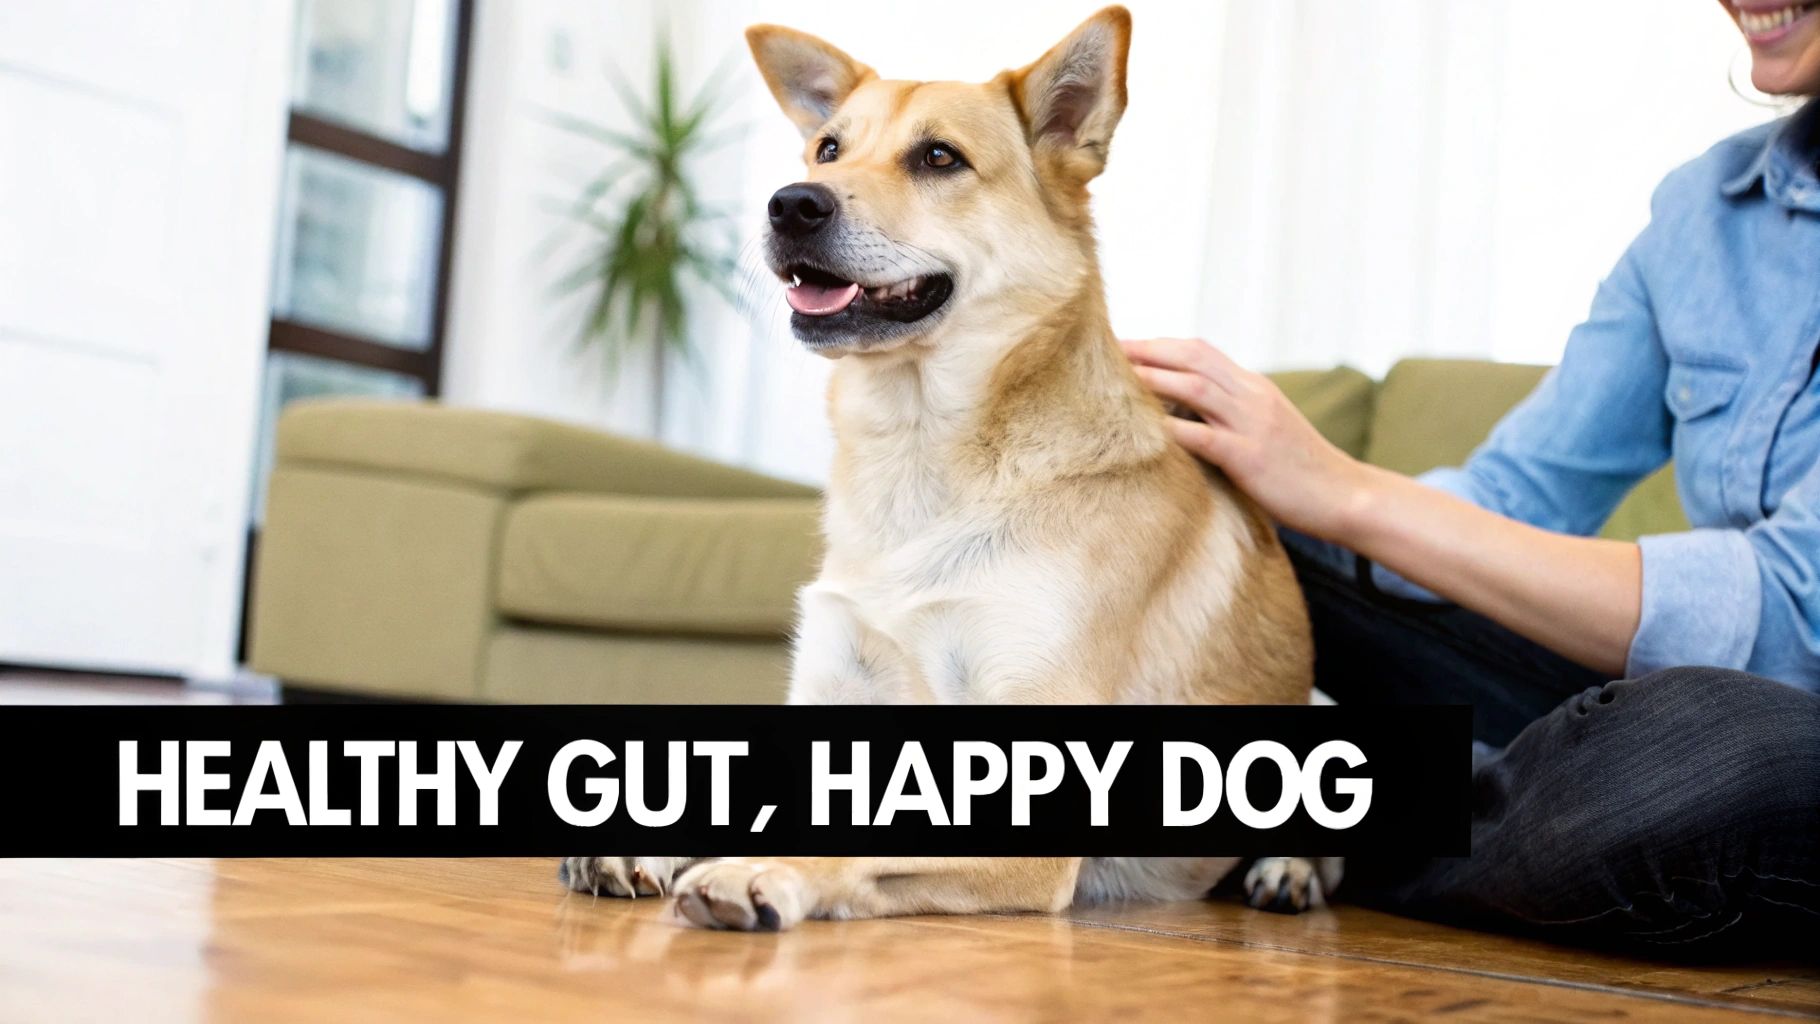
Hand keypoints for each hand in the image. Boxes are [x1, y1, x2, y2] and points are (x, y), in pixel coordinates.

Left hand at [1123, 337, 1376, 540]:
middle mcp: (1252, 396)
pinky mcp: (1250, 457)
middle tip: (1104, 350)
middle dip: (1146, 351)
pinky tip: (1143, 431)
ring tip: (1114, 378)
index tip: (1123, 346)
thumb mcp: (1266, 427)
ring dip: (1152, 379)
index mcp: (1253, 387)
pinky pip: (1204, 437)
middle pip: (1192, 358)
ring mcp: (1252, 424)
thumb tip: (1184, 412)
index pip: (1200, 351)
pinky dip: (1172, 430)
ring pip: (1194, 388)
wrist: (1344, 495)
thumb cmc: (1299, 468)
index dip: (1159, 344)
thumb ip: (1230, 413)